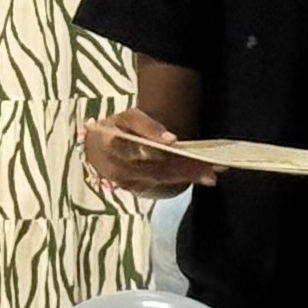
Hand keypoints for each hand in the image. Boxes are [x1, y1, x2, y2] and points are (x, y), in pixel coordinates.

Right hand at [81, 108, 215, 195]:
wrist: (96, 148)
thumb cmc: (115, 128)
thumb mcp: (127, 117)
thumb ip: (146, 125)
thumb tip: (171, 140)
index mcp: (112, 146)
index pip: (136, 146)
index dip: (157, 147)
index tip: (176, 142)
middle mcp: (118, 169)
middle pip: (156, 169)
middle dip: (184, 169)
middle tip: (211, 166)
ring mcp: (126, 183)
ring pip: (160, 180)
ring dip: (186, 177)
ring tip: (211, 173)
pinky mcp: (135, 189)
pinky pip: (160, 185)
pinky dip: (181, 180)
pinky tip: (199, 176)